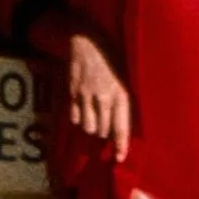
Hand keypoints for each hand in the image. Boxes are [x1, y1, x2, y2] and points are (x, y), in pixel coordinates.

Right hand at [66, 32, 132, 161]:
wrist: (87, 41)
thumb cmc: (112, 57)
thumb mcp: (125, 77)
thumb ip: (123, 100)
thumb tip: (123, 121)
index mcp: (120, 94)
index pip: (120, 127)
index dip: (120, 145)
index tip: (119, 158)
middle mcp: (103, 98)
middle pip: (102, 131)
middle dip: (105, 134)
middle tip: (108, 130)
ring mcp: (86, 96)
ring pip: (87, 127)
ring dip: (92, 127)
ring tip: (96, 120)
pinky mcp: (73, 93)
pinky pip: (75, 116)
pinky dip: (79, 118)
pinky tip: (84, 112)